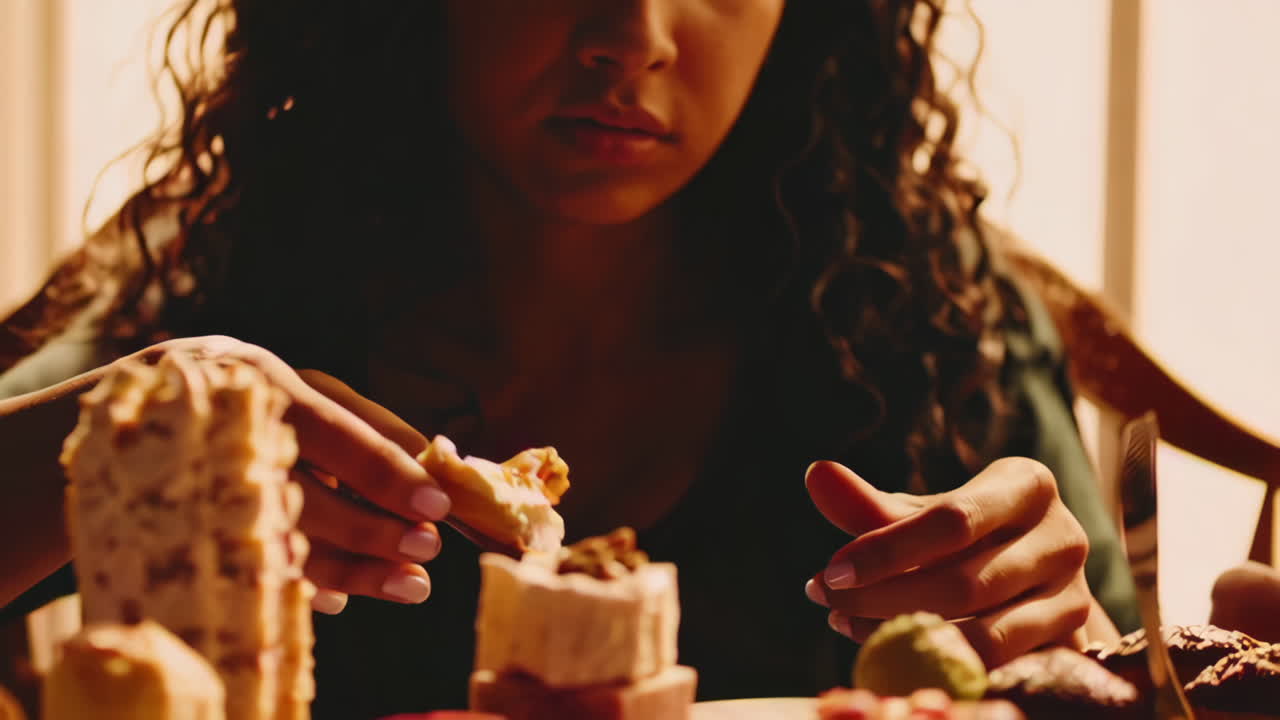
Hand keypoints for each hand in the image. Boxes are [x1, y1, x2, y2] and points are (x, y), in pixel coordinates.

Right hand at [124, 337, 450, 613]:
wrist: (117, 412)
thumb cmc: (246, 398)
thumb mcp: (302, 392)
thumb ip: (369, 424)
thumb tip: (437, 457)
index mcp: (262, 383)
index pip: (335, 432)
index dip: (388, 473)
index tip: (437, 505)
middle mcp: (224, 433)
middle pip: (308, 496)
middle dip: (375, 530)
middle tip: (427, 549)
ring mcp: (193, 486)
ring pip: (281, 543)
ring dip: (352, 571)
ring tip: (410, 586)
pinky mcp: (175, 532)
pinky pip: (247, 570)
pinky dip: (300, 586)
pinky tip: (340, 599)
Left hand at [804, 458, 1092, 667]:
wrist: (1034, 582)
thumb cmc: (969, 535)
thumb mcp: (924, 515)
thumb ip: (871, 505)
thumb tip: (817, 474)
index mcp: (1028, 484)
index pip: (952, 521)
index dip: (886, 551)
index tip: (829, 573)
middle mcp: (1063, 536)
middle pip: (964, 582)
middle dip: (883, 597)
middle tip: (826, 601)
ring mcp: (1073, 594)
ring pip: (982, 633)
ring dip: (905, 636)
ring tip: (846, 624)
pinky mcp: (1070, 645)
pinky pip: (998, 666)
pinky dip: (939, 663)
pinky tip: (892, 653)